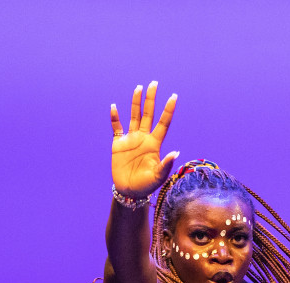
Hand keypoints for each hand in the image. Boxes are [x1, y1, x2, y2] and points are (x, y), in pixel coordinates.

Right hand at [110, 81, 178, 198]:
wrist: (129, 192)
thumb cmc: (146, 186)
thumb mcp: (158, 176)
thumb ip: (166, 164)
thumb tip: (175, 153)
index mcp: (155, 144)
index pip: (163, 123)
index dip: (168, 110)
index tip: (174, 96)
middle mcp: (144, 138)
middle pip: (149, 114)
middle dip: (151, 99)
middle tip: (154, 83)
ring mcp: (131, 140)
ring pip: (134, 116)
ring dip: (136, 103)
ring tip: (138, 88)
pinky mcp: (118, 144)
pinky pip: (116, 128)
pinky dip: (114, 118)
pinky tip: (114, 107)